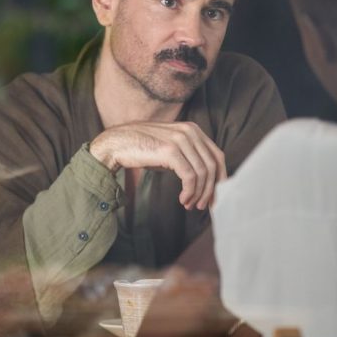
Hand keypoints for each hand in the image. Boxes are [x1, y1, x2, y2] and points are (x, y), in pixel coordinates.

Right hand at [89, 121, 226, 209]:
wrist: (117, 144)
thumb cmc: (143, 150)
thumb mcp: (171, 151)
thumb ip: (189, 159)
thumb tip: (208, 183)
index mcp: (194, 130)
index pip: (218, 156)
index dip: (220, 179)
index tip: (214, 197)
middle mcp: (190, 132)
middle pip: (213, 165)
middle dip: (211, 190)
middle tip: (203, 206)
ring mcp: (181, 139)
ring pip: (203, 173)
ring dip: (198, 194)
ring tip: (189, 205)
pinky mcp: (170, 150)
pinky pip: (190, 176)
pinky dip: (190, 191)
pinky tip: (182, 200)